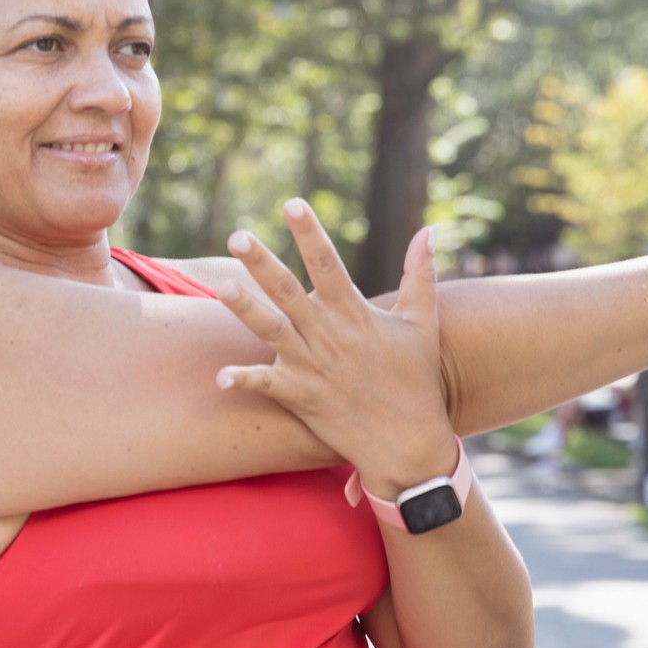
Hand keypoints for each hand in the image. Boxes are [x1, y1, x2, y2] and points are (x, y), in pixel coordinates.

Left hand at [214, 198, 455, 499]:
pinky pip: (266, 386)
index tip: (292, 204)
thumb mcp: (422, 323)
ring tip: (220, 286)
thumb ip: (419, 275)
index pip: (328, 264)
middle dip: (262, 263)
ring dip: (245, 309)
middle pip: (289, 292)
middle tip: (237, 236)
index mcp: (355, 314)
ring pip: (271, 331)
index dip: (310, 233)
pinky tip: (219, 377)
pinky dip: (244, 380)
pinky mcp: (301, 397)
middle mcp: (329, 336)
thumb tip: (428, 230)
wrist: (411, 443)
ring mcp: (313, 367)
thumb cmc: (417, 379)